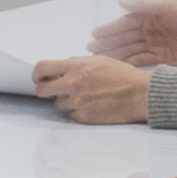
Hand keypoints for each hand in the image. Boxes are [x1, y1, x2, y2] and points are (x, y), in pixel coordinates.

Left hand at [33, 55, 152, 124]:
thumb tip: (62, 69)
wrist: (140, 94)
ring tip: (82, 98)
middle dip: (45, 91)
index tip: (39, 78)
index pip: (41, 68)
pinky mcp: (83, 116)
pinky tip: (91, 106)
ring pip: (56, 105)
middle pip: (42, 90)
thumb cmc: (123, 76)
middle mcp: (72, 84)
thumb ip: (77, 64)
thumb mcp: (99, 61)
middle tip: (54, 92)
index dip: (37, 75)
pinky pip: (71, 115)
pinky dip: (77, 111)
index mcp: (75, 66)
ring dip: (65, 102)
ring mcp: (77, 102)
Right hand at [90, 0, 176, 67]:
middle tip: (91, 50)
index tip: (94, 34)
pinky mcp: (162, 57)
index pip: (124, 23)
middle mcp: (148, 30)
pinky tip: (118, 66)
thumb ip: (144, 5)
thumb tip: (121, 3)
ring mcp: (154, 44)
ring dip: (115, 55)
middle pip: (124, 38)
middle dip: (107, 43)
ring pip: (130, 50)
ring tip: (99, 60)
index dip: (109, 29)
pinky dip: (129, 64)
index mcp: (148, 16)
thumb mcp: (167, 6)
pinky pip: (141, 60)